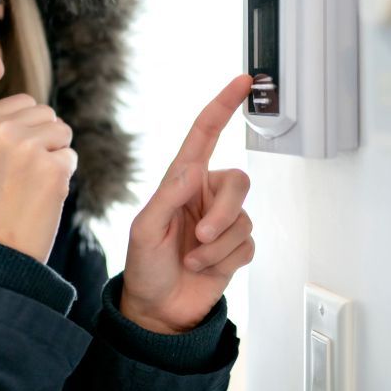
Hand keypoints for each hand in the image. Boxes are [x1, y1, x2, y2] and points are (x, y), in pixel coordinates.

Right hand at [0, 94, 77, 263]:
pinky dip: (63, 176)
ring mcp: (28, 147)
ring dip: (56, 155)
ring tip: (32, 182)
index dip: (28, 128)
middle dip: (44, 139)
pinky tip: (43, 194)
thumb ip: (5, 126)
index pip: (25, 101)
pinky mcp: (53, 167)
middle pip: (47, 113)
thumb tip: (42, 112)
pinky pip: (71, 157)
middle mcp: (1, 129)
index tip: (13, 157)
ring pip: (63, 132)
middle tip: (24, 172)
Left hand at [120, 74, 255, 333]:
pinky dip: (224, 260)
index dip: (223, 105)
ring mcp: (221, 221)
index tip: (243, 82)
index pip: (205, 134)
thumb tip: (194, 170)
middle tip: (200, 237)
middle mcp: (204, 195)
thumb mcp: (146, 229)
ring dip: (217, 246)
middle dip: (223, 212)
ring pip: (242, 219)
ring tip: (191, 259)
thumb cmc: (144, 265)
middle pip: (238, 183)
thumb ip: (169, 198)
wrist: (157, 309)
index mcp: (181, 180)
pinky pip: (246, 245)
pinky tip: (202, 268)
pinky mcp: (235, 247)